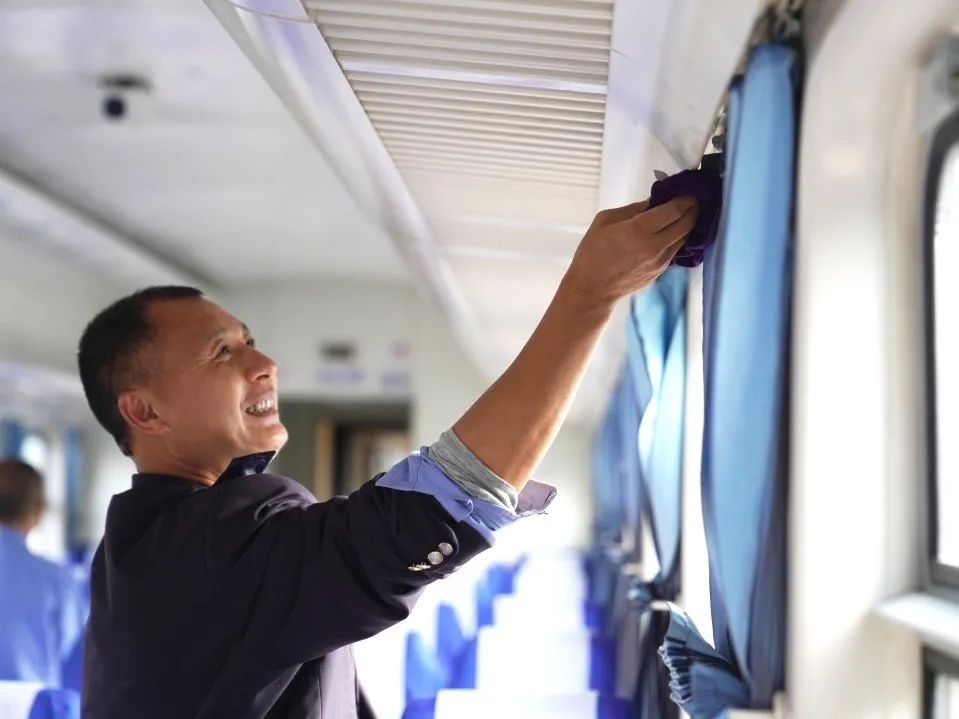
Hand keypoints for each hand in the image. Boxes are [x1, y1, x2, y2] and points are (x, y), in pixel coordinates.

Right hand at [562, 196, 697, 307]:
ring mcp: (660, 261)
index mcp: (639, 229)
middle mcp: (655, 246)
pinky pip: (674, 250)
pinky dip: (678, 238)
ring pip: (684, 238)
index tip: (689, 191)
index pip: (673, 210)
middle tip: (693, 200)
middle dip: (692, 209)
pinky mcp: (660, 272)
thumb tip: (653, 202)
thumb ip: (632, 209)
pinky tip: (673, 232)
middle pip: (685, 223)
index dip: (685, 198)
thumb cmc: (592, 252)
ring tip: (687, 214)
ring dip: (688, 224)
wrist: (592, 289)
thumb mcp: (605, 220)